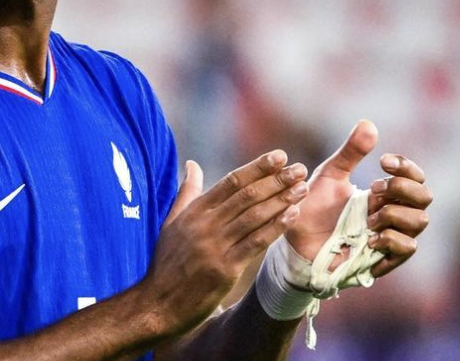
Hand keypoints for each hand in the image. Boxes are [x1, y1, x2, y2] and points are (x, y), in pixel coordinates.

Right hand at [143, 151, 308, 335]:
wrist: (158, 303)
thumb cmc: (166, 262)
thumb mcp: (171, 222)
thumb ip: (186, 192)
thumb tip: (192, 164)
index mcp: (195, 211)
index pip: (231, 181)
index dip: (257, 167)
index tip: (279, 156)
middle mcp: (206, 224)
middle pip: (246, 195)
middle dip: (276, 180)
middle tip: (299, 169)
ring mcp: (215, 246)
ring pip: (254, 216)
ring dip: (281, 200)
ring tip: (302, 188)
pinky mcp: (225, 269)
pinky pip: (255, 243)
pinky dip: (275, 227)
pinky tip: (292, 215)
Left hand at [284, 120, 431, 277]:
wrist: (297, 239)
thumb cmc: (314, 206)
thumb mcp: (330, 175)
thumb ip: (350, 152)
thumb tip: (368, 123)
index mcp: (383, 192)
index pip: (415, 177)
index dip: (407, 167)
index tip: (384, 162)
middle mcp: (393, 212)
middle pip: (425, 196)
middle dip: (403, 188)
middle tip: (374, 188)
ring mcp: (391, 235)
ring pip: (420, 221)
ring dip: (394, 214)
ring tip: (367, 219)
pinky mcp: (384, 258)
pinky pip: (408, 248)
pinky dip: (391, 240)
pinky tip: (369, 239)